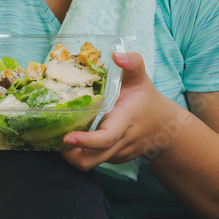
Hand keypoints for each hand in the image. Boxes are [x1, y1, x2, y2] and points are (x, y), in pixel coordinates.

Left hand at [59, 51, 175, 169]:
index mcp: (124, 122)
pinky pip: (92, 160)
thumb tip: (116, 54)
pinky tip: (71, 137)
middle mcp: (119, 142)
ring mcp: (115, 154)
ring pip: (89, 163)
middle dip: (69, 154)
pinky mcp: (111, 158)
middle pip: (91, 159)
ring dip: (71, 155)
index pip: (106, 138)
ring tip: (58, 136)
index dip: (85, 141)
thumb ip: (133, 63)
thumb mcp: (142, 79)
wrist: (164, 127)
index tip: (66, 137)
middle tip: (54, 137)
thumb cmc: (146, 101)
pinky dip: (79, 153)